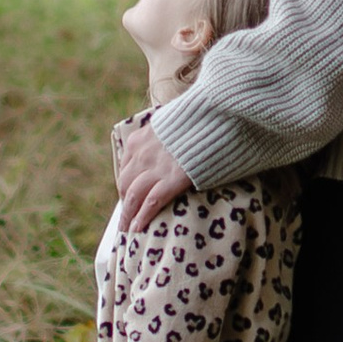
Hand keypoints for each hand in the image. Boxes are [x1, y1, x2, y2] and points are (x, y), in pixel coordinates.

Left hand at [115, 117, 195, 234]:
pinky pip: (151, 202)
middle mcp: (142, 152)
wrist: (217, 111)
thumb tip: (173, 140)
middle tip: (126, 219)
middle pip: (125, 184)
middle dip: (125, 203)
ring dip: (129, 216)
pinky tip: (139, 229)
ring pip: (134, 196)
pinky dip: (143, 217)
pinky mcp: (174, 178)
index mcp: (141, 138)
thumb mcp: (174, 120)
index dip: (127, 185)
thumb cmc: (202, 116)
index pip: (126, 168)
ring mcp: (157, 166)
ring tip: (129, 230)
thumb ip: (166, 135)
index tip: (129, 197)